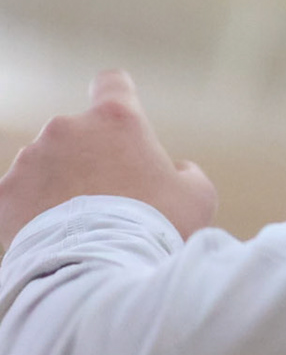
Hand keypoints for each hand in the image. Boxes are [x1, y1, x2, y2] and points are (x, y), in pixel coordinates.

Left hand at [0, 71, 216, 249]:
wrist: (102, 271)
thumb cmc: (156, 228)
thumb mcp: (197, 195)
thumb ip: (185, 171)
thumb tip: (175, 170)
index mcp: (116, 119)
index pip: (111, 83)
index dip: (116, 96)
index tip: (118, 118)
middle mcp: (67, 128)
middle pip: (76, 134)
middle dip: (88, 160)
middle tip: (108, 199)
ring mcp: (30, 159)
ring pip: (44, 165)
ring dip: (58, 185)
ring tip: (79, 225)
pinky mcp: (4, 193)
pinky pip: (18, 197)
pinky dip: (30, 212)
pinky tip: (52, 236)